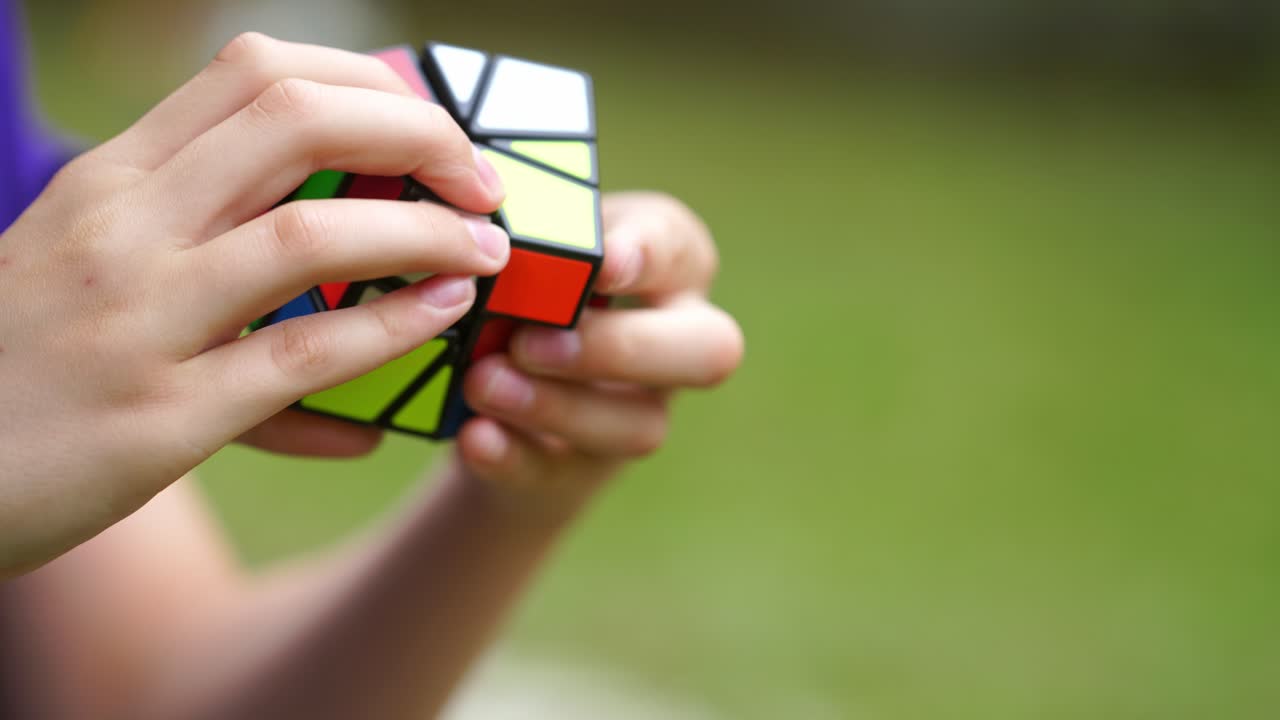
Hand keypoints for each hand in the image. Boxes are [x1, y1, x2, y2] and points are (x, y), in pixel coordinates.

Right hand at [0, 33, 508, 575]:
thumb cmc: (19, 361)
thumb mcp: (82, 257)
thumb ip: (188, 223)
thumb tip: (324, 228)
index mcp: (111, 180)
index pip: (255, 72)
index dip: (367, 84)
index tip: (430, 126)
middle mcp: (122, 228)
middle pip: (296, 121)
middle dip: (416, 136)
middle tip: (477, 181)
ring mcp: (139, 318)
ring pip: (313, 235)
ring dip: (425, 235)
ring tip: (484, 251)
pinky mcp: (161, 416)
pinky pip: (301, 355)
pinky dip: (389, 330)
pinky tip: (439, 319)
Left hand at [455, 192, 742, 518]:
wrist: (494, 388)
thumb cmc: (524, 281)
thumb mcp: (529, 248)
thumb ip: (525, 239)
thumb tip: (485, 234)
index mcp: (668, 266)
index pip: (683, 249)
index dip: (651, 255)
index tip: (607, 262)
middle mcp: (677, 342)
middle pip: (706, 351)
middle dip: (620, 348)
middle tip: (534, 342)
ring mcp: (638, 413)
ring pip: (639, 425)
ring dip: (559, 406)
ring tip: (484, 382)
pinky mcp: (580, 472)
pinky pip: (559, 473)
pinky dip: (515, 455)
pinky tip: (477, 436)